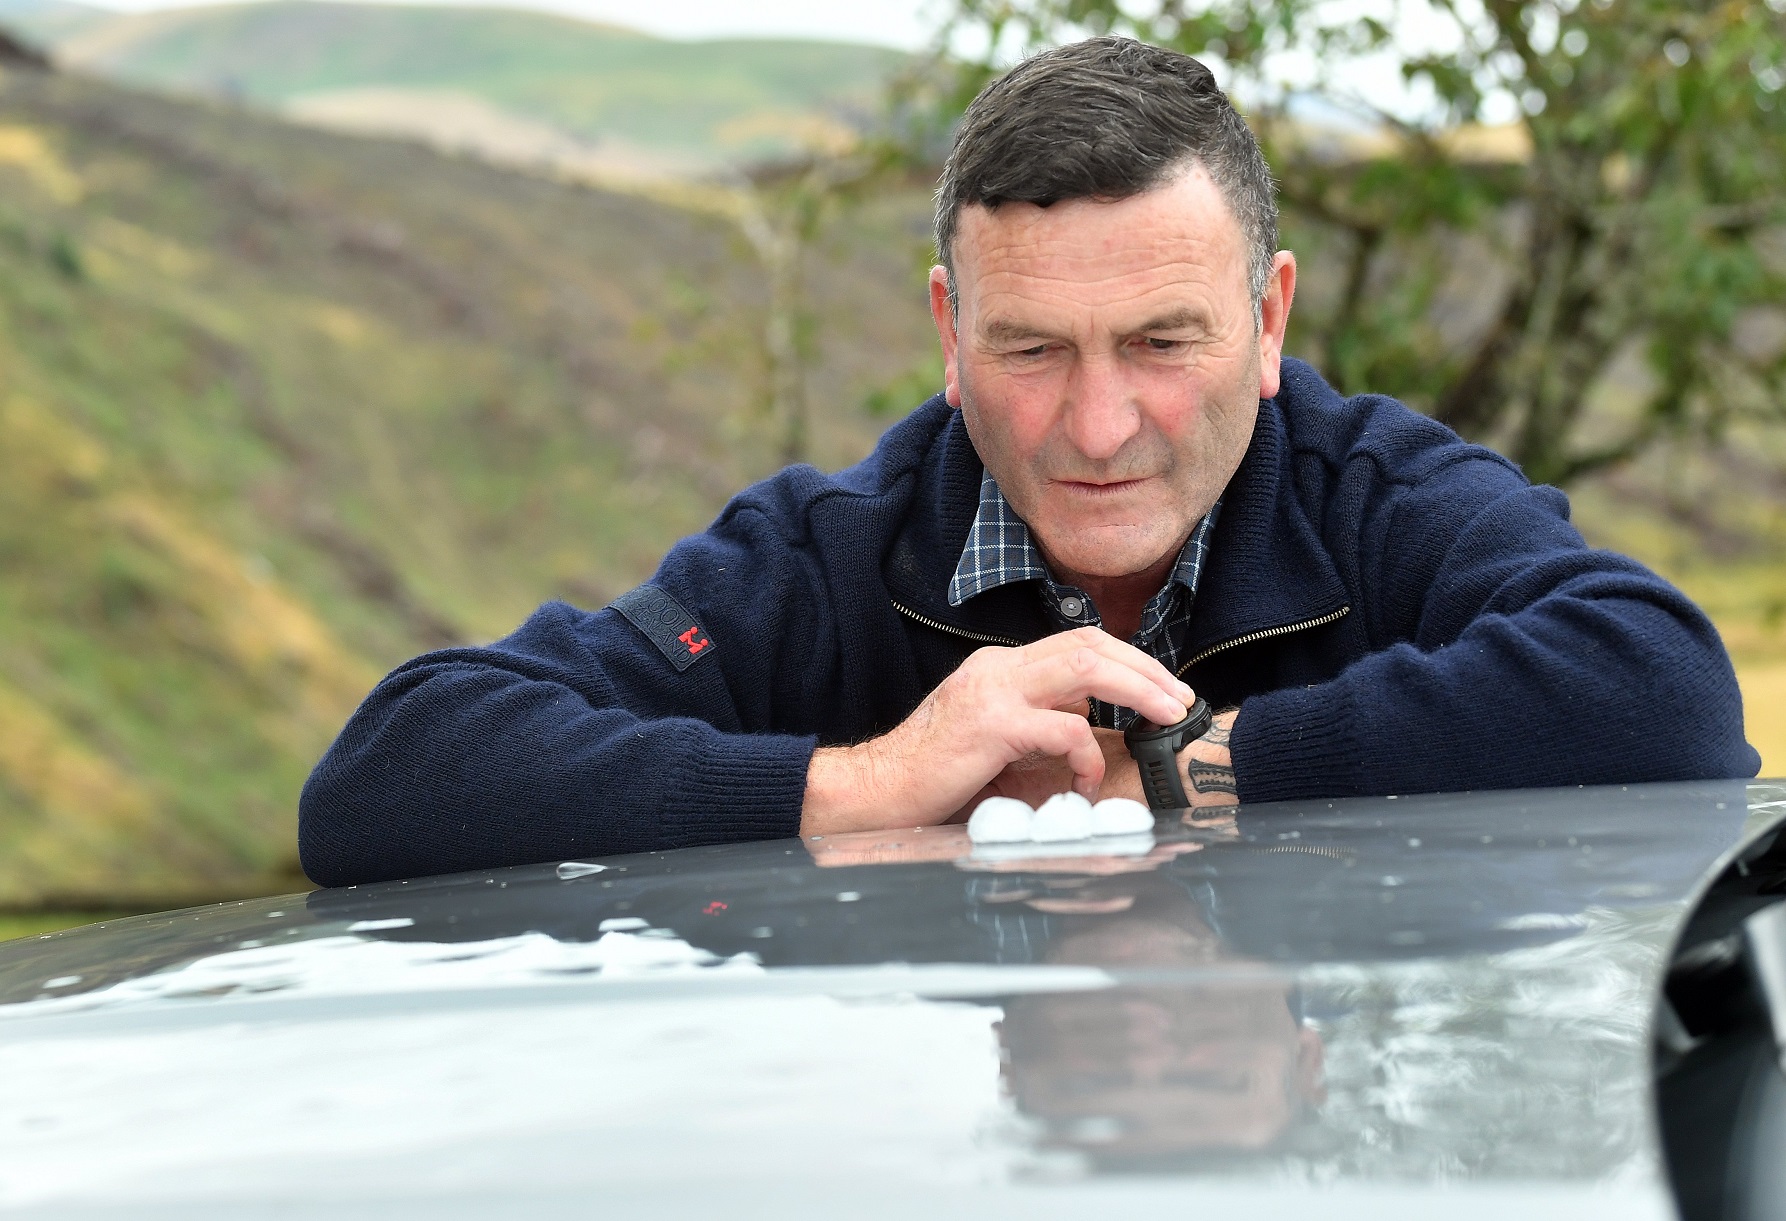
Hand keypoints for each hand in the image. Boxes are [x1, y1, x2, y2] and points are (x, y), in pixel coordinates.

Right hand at [801, 627, 1194, 836]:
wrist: (877, 789)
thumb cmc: (933, 773)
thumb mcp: (993, 737)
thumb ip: (1036, 720)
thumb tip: (1083, 715)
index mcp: (1000, 667)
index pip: (1078, 643)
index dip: (1128, 659)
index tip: (1162, 687)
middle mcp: (998, 668)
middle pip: (1089, 645)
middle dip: (1145, 669)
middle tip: (1180, 699)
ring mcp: (994, 692)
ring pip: (1084, 669)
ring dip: (1138, 690)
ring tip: (1167, 716)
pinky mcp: (991, 726)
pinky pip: (1063, 728)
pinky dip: (1088, 752)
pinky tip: (1088, 780)